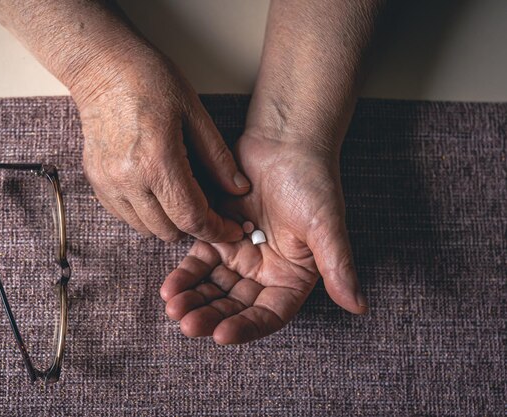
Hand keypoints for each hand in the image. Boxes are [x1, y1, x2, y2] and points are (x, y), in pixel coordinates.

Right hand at [73, 45, 249, 241]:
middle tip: (210, 211)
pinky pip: (125, 216)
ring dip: (169, 222)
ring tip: (182, 199)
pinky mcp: (96, 181)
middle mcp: (129, 178)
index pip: (192, 217)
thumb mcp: (194, 113)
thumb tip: (238, 189)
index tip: (230, 230)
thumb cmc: (149, 80)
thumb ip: (218, 157)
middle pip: (169, 230)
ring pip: (146, 229)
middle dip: (195, 226)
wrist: (101, 66)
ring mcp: (108, 182)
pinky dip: (145, 214)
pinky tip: (157, 192)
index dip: (216, 230)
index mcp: (157, 161)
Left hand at [160, 133, 367, 343]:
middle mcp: (264, 272)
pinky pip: (197, 262)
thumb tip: (359, 305)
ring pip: (212, 288)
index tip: (222, 334)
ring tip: (173, 308)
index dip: (246, 328)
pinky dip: (184, 275)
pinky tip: (169, 287)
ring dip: (193, 300)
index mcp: (291, 277)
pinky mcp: (215, 235)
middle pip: (234, 306)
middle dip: (211, 316)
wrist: (284, 141)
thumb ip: (337, 265)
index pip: (268, 315)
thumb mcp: (326, 225)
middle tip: (187, 324)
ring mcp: (238, 255)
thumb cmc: (312, 181)